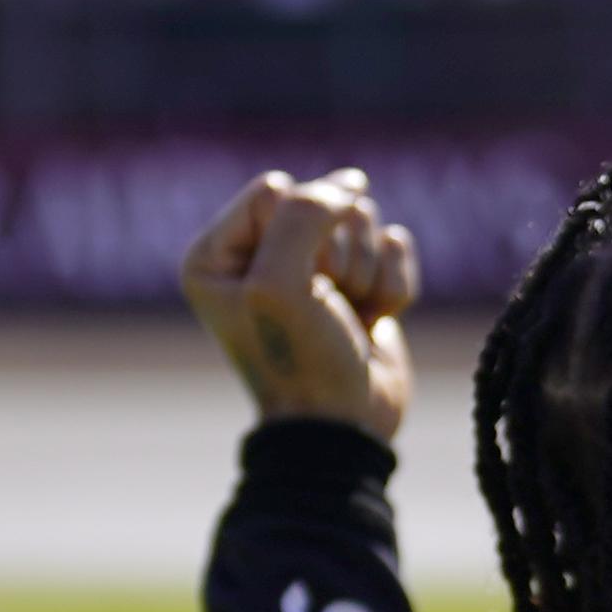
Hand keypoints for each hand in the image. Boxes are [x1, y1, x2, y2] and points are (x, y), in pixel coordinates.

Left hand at [180, 166, 420, 438]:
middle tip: (326, 306)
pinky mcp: (359, 284)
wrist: (346, 428)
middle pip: (324, 202)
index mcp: (217, 252)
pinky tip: (373, 318)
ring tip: (347, 316)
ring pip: (361, 221)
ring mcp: (313, 269)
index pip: (278, 190)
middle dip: (338, 255)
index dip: (299, 235)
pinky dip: (393, 284)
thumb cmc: (302, 361)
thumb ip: (304, 213)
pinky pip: (393, 245)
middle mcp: (260, 255)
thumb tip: (351, 184)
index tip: (298, 289)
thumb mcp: (280, 283)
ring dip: (365, 272)